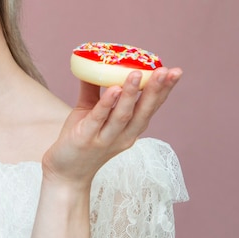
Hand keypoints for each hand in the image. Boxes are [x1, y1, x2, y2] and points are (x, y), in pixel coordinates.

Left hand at [42, 67, 181, 189]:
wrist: (64, 173)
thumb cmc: (80, 142)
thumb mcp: (89, 113)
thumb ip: (94, 91)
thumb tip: (93, 64)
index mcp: (129, 129)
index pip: (151, 107)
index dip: (164, 90)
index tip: (175, 71)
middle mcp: (123, 135)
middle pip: (144, 111)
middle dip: (157, 90)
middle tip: (168, 71)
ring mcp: (105, 138)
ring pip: (123, 114)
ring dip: (131, 94)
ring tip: (137, 73)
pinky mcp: (87, 139)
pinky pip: (99, 119)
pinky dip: (107, 104)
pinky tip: (114, 89)